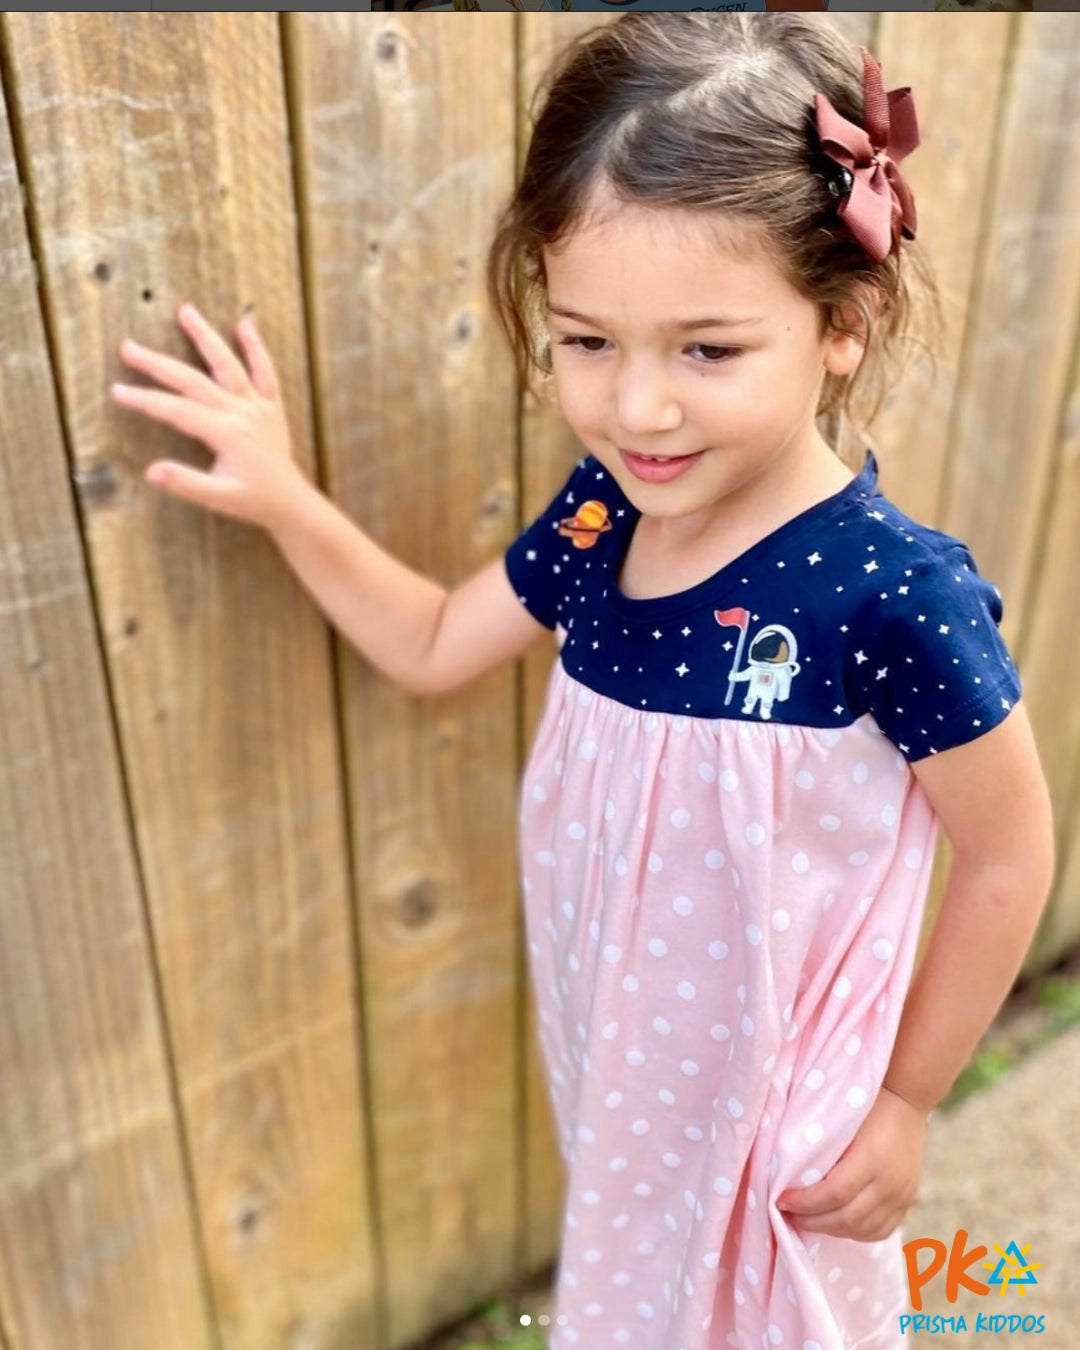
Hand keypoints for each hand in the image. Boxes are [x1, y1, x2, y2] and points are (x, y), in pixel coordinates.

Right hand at [110, 302, 306, 530]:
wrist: (291, 502)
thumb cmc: (253, 501)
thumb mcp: (218, 498)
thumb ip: (186, 483)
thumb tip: (152, 471)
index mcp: (226, 433)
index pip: (177, 410)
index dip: (145, 400)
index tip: (118, 390)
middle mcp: (241, 412)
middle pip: (193, 380)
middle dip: (158, 364)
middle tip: (128, 346)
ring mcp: (258, 405)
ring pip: (228, 364)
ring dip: (206, 336)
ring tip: (186, 310)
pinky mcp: (272, 405)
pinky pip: (266, 371)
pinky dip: (256, 347)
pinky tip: (245, 323)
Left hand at [775, 1085, 927, 1242]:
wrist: (906, 1098)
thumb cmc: (863, 1103)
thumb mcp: (841, 1119)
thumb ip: (819, 1148)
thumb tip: (784, 1173)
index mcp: (872, 1157)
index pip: (835, 1193)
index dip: (805, 1202)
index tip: (780, 1199)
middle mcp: (890, 1182)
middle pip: (848, 1218)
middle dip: (812, 1221)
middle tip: (787, 1214)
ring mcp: (902, 1195)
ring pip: (863, 1230)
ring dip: (830, 1230)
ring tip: (806, 1220)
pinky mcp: (907, 1201)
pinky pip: (880, 1231)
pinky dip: (854, 1233)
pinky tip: (834, 1224)